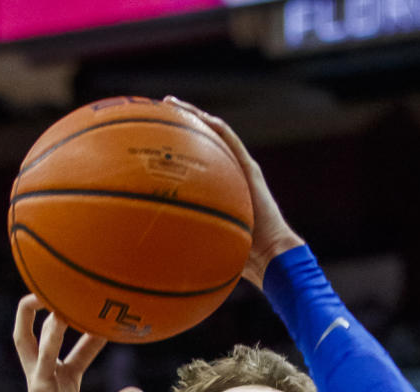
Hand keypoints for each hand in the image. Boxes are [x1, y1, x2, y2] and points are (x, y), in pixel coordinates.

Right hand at [13, 296, 144, 391]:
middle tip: (59, 287)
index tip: (107, 317)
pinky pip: (43, 359)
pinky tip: (56, 316)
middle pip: (39, 339)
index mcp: (61, 388)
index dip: (90, 334)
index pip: (75, 352)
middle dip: (43, 313)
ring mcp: (41, 386)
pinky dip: (49, 337)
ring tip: (47, 289)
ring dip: (37, 314)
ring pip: (32, 341)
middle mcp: (47, 381)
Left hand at [165, 97, 303, 287]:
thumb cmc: (238, 259)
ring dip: (193, 116)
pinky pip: (230, 140)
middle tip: (155, 113)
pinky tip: (196, 116)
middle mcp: (229, 174)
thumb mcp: (202, 246)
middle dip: (179, 125)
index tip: (150, 140)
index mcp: (219, 189)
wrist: (270, 255)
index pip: (194, 162)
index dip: (173, 149)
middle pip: (202, 142)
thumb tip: (149, 253)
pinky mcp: (250, 168)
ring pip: (214, 133)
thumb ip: (182, 240)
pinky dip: (213, 126)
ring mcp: (241, 168)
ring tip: (170, 104)